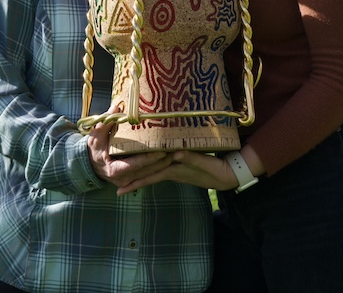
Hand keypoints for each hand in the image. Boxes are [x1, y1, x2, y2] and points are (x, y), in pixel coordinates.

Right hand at [86, 116, 172, 187]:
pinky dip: (159, 167)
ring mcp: (129, 182)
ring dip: (164, 164)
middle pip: (147, 171)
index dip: (150, 158)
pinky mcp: (133, 181)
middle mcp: (123, 179)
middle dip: (163, 161)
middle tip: (176, 150)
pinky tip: (170, 159)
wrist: (89, 164)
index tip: (162, 151)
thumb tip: (116, 107)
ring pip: (150, 174)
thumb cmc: (94, 150)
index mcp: (115, 170)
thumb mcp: (96, 136)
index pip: (136, 164)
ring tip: (177, 153)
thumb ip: (106, 123)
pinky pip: (148, 175)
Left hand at [115, 150, 234, 195]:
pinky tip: (148, 169)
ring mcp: (176, 170)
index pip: (150, 175)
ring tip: (126, 182)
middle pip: (148, 176)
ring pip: (154, 173)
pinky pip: (163, 170)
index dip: (135, 182)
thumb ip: (190, 157)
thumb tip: (175, 153)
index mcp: (174, 170)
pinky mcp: (181, 168)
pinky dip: (153, 170)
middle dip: (132, 182)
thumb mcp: (203, 163)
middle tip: (116, 189)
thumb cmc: (216, 169)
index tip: (120, 190)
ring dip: (140, 177)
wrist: (227, 175)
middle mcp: (172, 171)